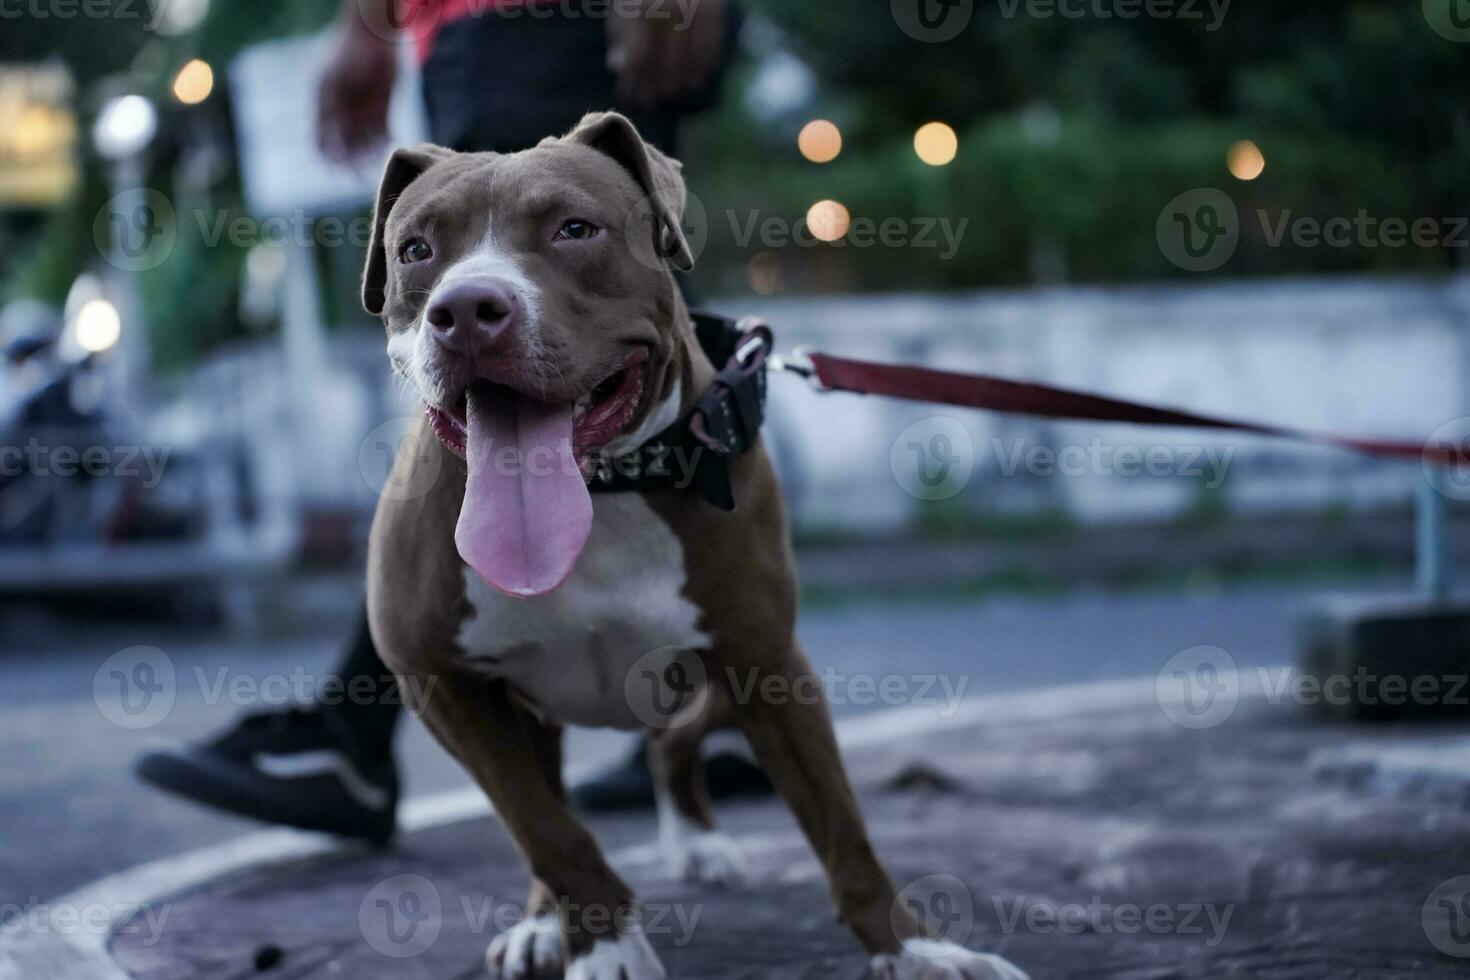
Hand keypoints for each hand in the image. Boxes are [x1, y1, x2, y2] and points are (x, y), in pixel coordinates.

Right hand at [317, 23, 397, 163]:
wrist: (375, 34)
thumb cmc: (348, 52)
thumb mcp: (332, 80)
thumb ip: (328, 108)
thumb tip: (323, 138)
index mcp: (326, 107)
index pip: (323, 141)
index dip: (328, 158)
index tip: (335, 169)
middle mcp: (345, 114)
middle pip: (346, 147)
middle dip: (352, 163)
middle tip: (359, 175)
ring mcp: (364, 112)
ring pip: (366, 143)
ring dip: (370, 156)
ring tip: (375, 164)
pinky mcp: (384, 109)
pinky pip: (385, 132)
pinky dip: (387, 142)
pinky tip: (390, 148)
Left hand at [606, 0, 727, 108]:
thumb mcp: (619, 2)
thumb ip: (619, 31)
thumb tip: (618, 66)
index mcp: (640, 8)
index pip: (639, 58)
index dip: (634, 82)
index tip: (630, 96)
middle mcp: (670, 8)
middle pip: (665, 63)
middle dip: (656, 85)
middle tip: (650, 99)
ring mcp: (695, 8)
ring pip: (691, 57)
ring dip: (680, 81)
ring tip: (671, 92)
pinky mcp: (715, 6)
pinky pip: (712, 45)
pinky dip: (703, 66)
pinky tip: (695, 80)